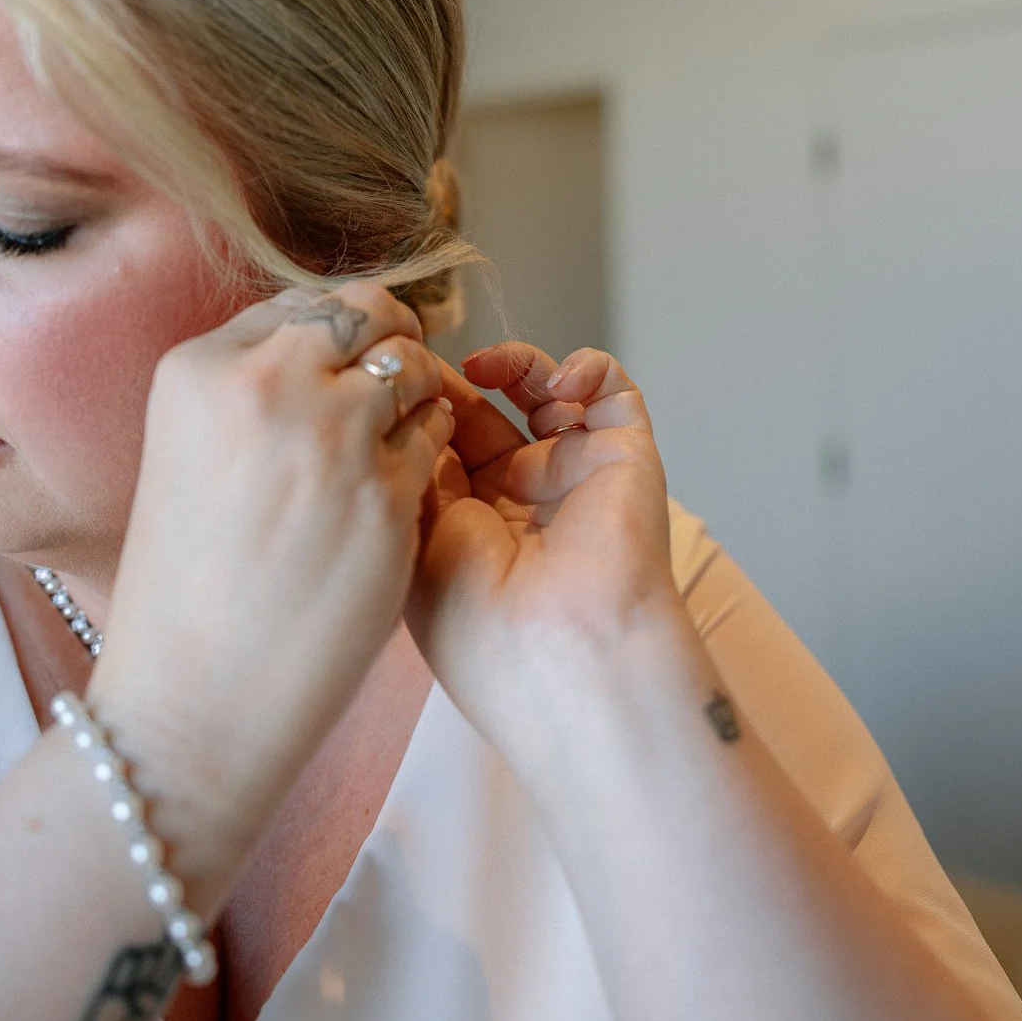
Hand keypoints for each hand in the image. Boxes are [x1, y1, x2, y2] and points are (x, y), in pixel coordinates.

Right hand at [88, 282, 452, 868]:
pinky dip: (430, 451)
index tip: (342, 367)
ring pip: (414, 367)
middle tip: (391, 384)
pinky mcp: (386, 495)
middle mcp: (267, 386)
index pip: (302, 303)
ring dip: (417, 396)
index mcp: (201, 369)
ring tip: (390, 446)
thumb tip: (328, 347)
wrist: (191, 700)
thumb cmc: (189, 588)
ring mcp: (332, 438)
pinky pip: (437, 435)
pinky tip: (400, 490)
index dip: (336, 335)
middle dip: (389, 342)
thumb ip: (252, 390)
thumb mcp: (188, 451)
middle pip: (368, 313)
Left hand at [406, 340, 685, 762]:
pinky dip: (591, 370)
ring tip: (490, 367)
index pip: (444, 450)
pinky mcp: (626, 460)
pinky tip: (561, 382)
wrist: (560, 654)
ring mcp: (574, 479)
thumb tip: (413, 405)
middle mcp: (522, 503)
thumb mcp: (414, 536)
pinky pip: (616, 397)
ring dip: (520, 366)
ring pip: (550, 396)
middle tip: (431, 366)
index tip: (396, 378)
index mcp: (469, 530)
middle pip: (490, 416)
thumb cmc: (477, 619)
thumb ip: (414, 464)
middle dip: (459, 384)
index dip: (421, 408)